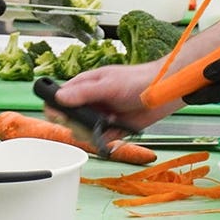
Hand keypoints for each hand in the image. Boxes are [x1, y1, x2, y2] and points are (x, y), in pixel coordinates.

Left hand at [30, 0, 103, 42]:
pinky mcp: (70, 27)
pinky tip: (88, 41)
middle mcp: (83, 7)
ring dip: (95, 31)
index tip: (87, 9)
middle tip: (91, 23)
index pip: (94, 1)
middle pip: (94, 15)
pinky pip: (80, 34)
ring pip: (91, 26)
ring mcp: (77, 18)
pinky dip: (85, 38)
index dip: (93, 6)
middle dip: (94, 20)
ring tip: (97, 36)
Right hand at [51, 63, 179, 134]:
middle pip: (70, 118)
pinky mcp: (113, 128)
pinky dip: (105, 139)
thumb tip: (59, 98)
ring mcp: (101, 115)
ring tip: (105, 123)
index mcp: (85, 85)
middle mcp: (91, 101)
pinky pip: (101, 139)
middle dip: (75, 123)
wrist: (163, 92)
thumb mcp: (107, 84)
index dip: (56, 108)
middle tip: (86, 121)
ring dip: (91, 132)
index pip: (60, 98)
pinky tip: (114, 129)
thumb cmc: (136, 80)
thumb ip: (83, 93)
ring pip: (84, 130)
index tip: (60, 116)